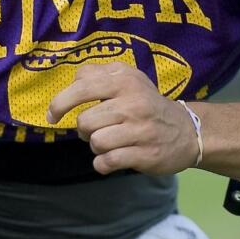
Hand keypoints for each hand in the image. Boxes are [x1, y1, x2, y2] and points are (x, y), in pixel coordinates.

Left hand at [47, 63, 198, 175]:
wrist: (187, 131)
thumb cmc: (146, 103)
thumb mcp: (127, 79)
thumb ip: (97, 75)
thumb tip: (72, 82)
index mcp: (125, 81)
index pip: (82, 87)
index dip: (60, 102)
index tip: (52, 115)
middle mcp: (133, 103)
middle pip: (85, 121)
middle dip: (85, 129)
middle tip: (99, 129)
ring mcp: (141, 130)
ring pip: (96, 142)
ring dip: (96, 146)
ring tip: (110, 142)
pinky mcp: (145, 154)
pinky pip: (107, 162)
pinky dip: (103, 163)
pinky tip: (111, 158)